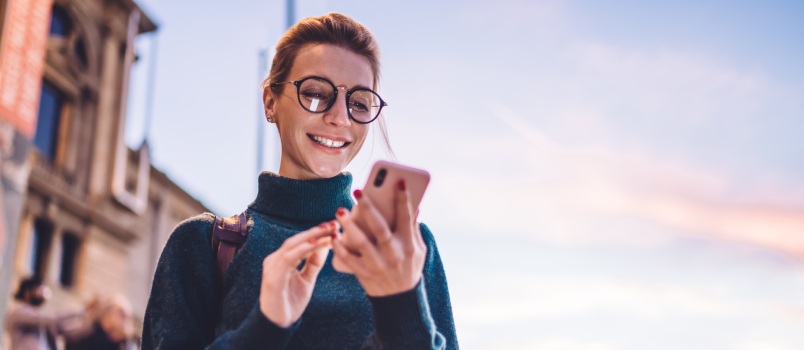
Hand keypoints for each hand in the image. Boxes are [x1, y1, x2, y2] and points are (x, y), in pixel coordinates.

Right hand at [259, 221, 335, 326]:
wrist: (278, 325)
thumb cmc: (290, 302)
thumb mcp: (307, 280)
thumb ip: (313, 263)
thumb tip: (326, 245)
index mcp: (282, 259)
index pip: (300, 242)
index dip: (317, 233)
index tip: (335, 227)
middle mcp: (275, 260)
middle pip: (297, 239)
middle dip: (316, 231)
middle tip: (334, 224)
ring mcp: (272, 267)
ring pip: (292, 245)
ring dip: (312, 237)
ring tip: (328, 231)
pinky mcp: (273, 277)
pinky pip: (288, 258)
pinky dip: (302, 250)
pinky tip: (315, 244)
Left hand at [332, 180, 426, 296]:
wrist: (400, 299)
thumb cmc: (410, 267)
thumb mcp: (419, 249)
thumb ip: (414, 228)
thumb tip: (416, 205)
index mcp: (409, 244)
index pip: (406, 217)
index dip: (403, 199)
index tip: (399, 181)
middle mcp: (394, 254)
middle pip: (380, 228)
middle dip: (369, 208)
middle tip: (358, 191)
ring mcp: (378, 264)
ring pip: (361, 242)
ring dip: (350, 225)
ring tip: (340, 210)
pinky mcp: (364, 274)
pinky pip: (348, 259)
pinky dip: (339, 247)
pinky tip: (333, 234)